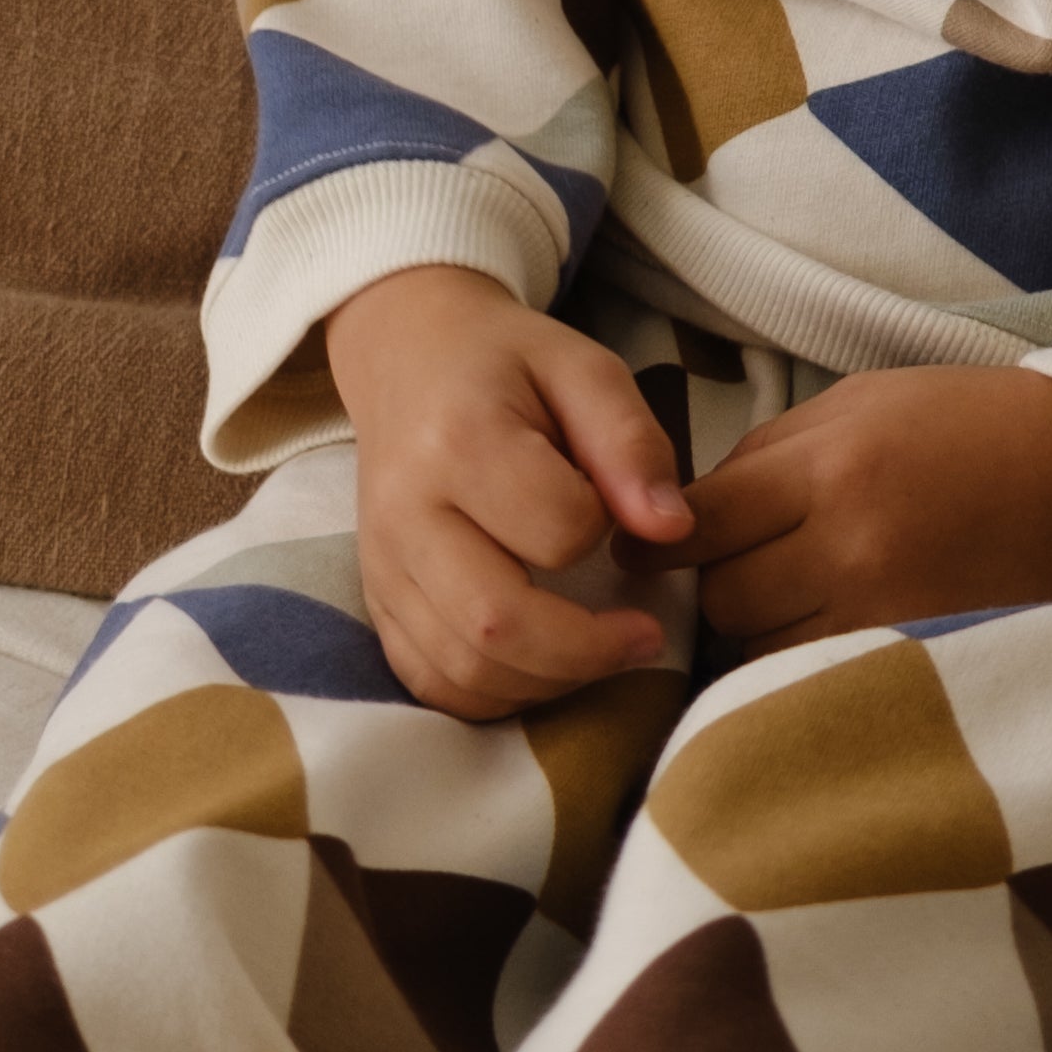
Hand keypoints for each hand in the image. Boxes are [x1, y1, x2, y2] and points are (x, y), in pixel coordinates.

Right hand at [324, 269, 697, 720]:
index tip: (620, 508)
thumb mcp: (583, 369)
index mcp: (459, 441)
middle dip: (587, 651)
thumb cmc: (506, 364)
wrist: (407, 358)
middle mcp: (406, 513)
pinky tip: (541, 662)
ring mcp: (382, 566)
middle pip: (497, 625)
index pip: (557, 529)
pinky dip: (495, 693)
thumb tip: (674, 530)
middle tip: (644, 635)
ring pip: (463, 670)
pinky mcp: (376, 601)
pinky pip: (431, 682)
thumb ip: (632, 444)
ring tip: (597, 648)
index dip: (606, 530)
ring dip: (548, 681)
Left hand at [685, 366, 1051, 652]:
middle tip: (744, 575)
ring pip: (765, 657)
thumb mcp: (860, 403)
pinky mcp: (922, 660)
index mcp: (834, 465)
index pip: (700, 525)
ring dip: (762, 638)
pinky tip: (823, 645)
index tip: (639, 556)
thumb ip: (765, 456)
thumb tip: (676, 518)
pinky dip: (806, 673)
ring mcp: (891, 615)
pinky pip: (821, 687)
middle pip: (726, 601)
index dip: (658, 546)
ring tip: (796, 608)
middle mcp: (854, 546)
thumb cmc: (968, 425)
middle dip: (720, 590)